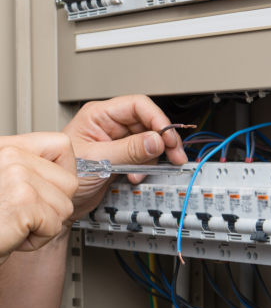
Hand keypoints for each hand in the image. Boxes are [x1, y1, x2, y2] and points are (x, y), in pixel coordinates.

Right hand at [0, 133, 78, 264]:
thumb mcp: (6, 181)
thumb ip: (29, 169)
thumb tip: (64, 170)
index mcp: (5, 146)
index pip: (61, 145)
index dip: (63, 174)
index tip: (46, 191)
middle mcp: (9, 155)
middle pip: (69, 181)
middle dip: (52, 207)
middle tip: (22, 214)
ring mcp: (17, 175)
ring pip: (65, 206)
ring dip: (43, 225)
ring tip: (14, 223)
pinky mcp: (23, 201)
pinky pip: (54, 226)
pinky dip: (36, 240)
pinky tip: (12, 235)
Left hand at [62, 95, 187, 221]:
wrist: (59, 201)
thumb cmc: (61, 174)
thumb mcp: (98, 161)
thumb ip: (129, 150)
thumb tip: (156, 140)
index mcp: (99, 115)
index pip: (137, 106)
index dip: (156, 119)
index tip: (167, 136)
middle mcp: (109, 124)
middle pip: (147, 123)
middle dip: (162, 140)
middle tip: (174, 154)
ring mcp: (116, 141)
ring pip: (149, 141)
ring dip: (152, 158)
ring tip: (142, 171)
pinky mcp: (121, 156)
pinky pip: (143, 156)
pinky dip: (146, 167)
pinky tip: (136, 175)